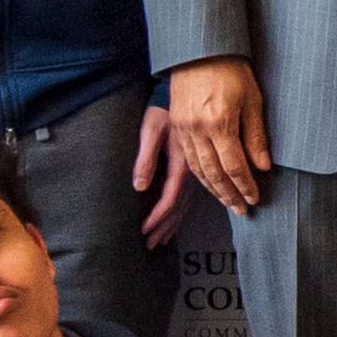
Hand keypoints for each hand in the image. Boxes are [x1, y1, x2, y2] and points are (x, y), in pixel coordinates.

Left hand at [131, 103, 196, 244]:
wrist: (189, 92)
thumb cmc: (164, 107)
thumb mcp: (151, 128)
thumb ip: (146, 157)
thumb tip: (139, 186)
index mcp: (181, 163)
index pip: (169, 199)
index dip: (157, 217)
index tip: (144, 231)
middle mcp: (192, 171)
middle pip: (178, 208)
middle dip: (163, 228)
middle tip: (150, 245)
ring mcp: (196, 171)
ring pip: (185, 205)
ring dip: (172, 224)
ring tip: (160, 240)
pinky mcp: (196, 167)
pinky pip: (190, 196)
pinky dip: (180, 212)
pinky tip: (175, 220)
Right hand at [166, 58, 271, 213]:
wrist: (199, 49)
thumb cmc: (231, 69)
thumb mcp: (252, 99)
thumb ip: (256, 136)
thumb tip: (263, 166)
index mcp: (220, 122)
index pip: (234, 166)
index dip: (245, 185)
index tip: (254, 198)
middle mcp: (198, 129)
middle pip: (214, 173)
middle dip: (229, 194)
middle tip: (242, 209)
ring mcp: (184, 128)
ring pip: (198, 169)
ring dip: (213, 189)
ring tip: (227, 201)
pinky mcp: (176, 124)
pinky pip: (187, 158)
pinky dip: (199, 175)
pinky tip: (208, 182)